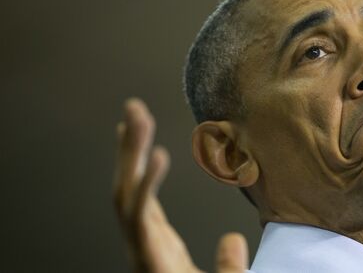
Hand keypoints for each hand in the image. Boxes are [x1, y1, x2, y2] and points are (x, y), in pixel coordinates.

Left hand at [113, 98, 247, 272]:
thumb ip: (227, 270)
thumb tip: (231, 236)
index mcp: (154, 261)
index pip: (141, 218)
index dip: (145, 187)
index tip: (158, 155)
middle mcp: (141, 246)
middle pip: (126, 194)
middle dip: (131, 150)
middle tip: (135, 109)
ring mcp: (143, 238)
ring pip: (128, 192)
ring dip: (131, 152)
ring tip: (135, 115)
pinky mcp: (150, 235)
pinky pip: (137, 196)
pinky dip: (140, 169)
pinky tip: (141, 150)